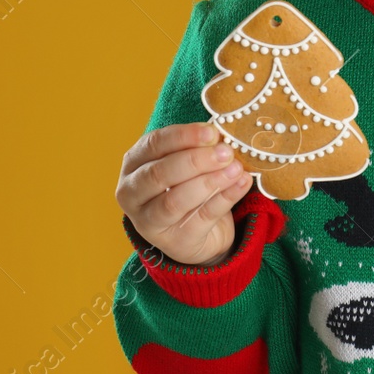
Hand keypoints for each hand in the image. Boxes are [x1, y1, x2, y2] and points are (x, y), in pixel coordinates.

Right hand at [116, 121, 253, 266]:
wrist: (197, 233)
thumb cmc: (187, 185)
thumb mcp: (187, 163)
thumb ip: (199, 149)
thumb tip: (220, 138)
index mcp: (133, 163)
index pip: (153, 144)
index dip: (183, 136)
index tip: (212, 132)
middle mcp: (132, 193)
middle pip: (159, 174)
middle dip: (195, 160)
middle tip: (226, 152)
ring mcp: (149, 222)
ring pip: (175, 201)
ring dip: (209, 182)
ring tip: (236, 168)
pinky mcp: (175, 242)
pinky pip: (201, 218)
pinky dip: (225, 198)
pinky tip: (242, 183)